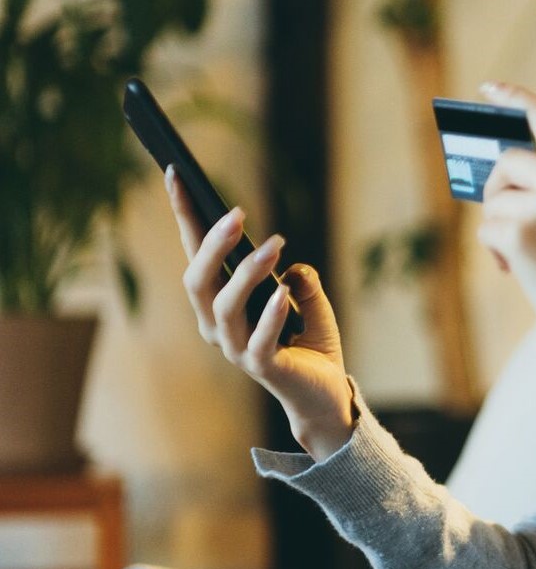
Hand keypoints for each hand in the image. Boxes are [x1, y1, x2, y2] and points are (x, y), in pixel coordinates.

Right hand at [166, 166, 354, 459]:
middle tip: (238, 213)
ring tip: (276, 246)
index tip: (177, 174)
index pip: (196, 255)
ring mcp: (236, 349)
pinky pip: (259, 339)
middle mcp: (218, 326)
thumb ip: (298, 278)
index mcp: (221, 305)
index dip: (186, 216)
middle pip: (197, 280)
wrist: (325, 395)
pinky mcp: (262, 368)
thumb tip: (292, 264)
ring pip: (224, 306)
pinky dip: (270, 313)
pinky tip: (284, 290)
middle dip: (212, 244)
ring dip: (247, 272)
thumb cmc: (311, 344)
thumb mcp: (308, 300)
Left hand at [474, 82, 535, 374]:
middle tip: (510, 224)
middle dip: (499, 192)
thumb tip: (499, 174)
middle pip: (508, 160)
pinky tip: (518, 272)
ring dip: (498, 228)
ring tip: (524, 258)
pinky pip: (486, 229)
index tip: (489, 88)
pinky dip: (495, 253)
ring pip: (494, 198)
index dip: (514, 98)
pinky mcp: (521, 232)